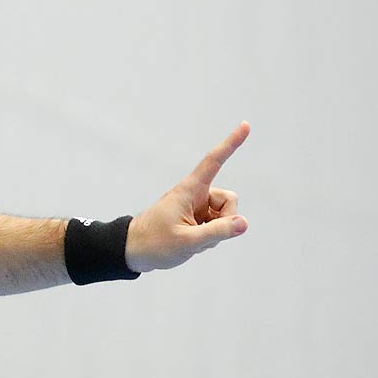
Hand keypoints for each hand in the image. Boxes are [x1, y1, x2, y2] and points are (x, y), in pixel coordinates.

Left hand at [125, 122, 248, 271]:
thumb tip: (244, 223)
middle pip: (229, 201)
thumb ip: (217, 232)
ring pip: (224, 217)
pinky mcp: (196, 220)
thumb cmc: (154, 243)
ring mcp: (196, 209)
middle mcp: (195, 196)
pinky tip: (192, 243)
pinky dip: (209, 237)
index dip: (231, 144)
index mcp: (189, 191)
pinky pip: (216, 226)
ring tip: (192, 241)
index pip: (213, 162)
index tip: (245, 126)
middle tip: (204, 237)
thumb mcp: (187, 241)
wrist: (132, 252)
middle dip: (226, 220)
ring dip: (215, 232)